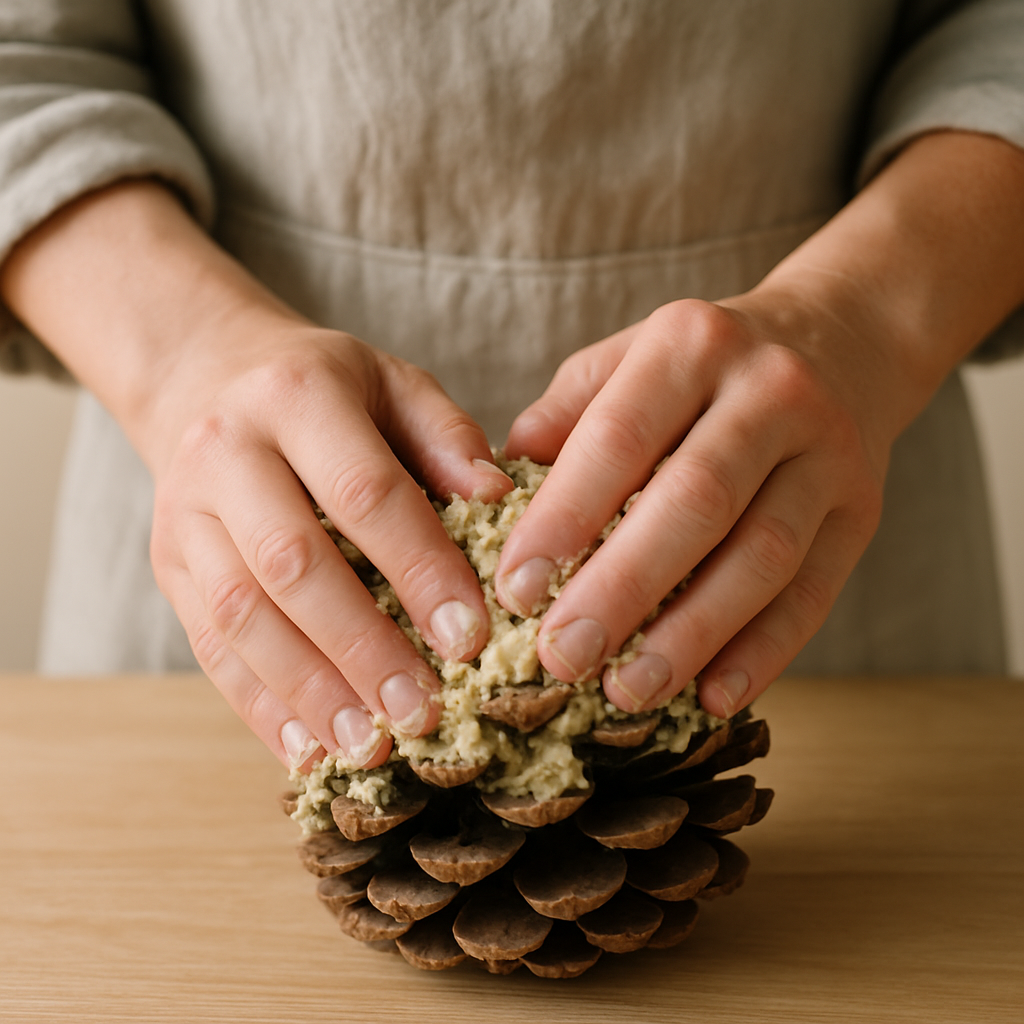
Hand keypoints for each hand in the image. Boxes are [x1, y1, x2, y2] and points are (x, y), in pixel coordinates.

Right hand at [145, 317, 512, 769]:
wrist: (204, 376)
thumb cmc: (322, 387)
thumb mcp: (392, 383)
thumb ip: (445, 437)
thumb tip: (497, 502)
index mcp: (297, 396)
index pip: (366, 493)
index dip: (420, 569)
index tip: (471, 636)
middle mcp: (228, 452)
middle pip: (295, 563)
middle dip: (364, 647)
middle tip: (425, 709)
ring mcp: (185, 513)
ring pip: (242, 615)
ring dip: (310, 690)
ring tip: (372, 745)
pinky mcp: (168, 565)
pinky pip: (207, 645)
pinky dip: (259, 705)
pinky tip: (308, 749)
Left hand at [496, 293, 888, 717]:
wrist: (844, 339)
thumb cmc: (705, 366)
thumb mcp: (628, 359)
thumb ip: (563, 419)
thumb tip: (492, 494)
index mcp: (690, 344)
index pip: (617, 439)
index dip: (563, 519)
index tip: (516, 591)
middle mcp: (768, 390)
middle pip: (694, 501)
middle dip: (622, 588)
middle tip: (562, 657)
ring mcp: (827, 453)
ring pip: (761, 556)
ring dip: (692, 635)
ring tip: (627, 691)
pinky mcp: (862, 512)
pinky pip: (814, 593)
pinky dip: (764, 652)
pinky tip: (713, 696)